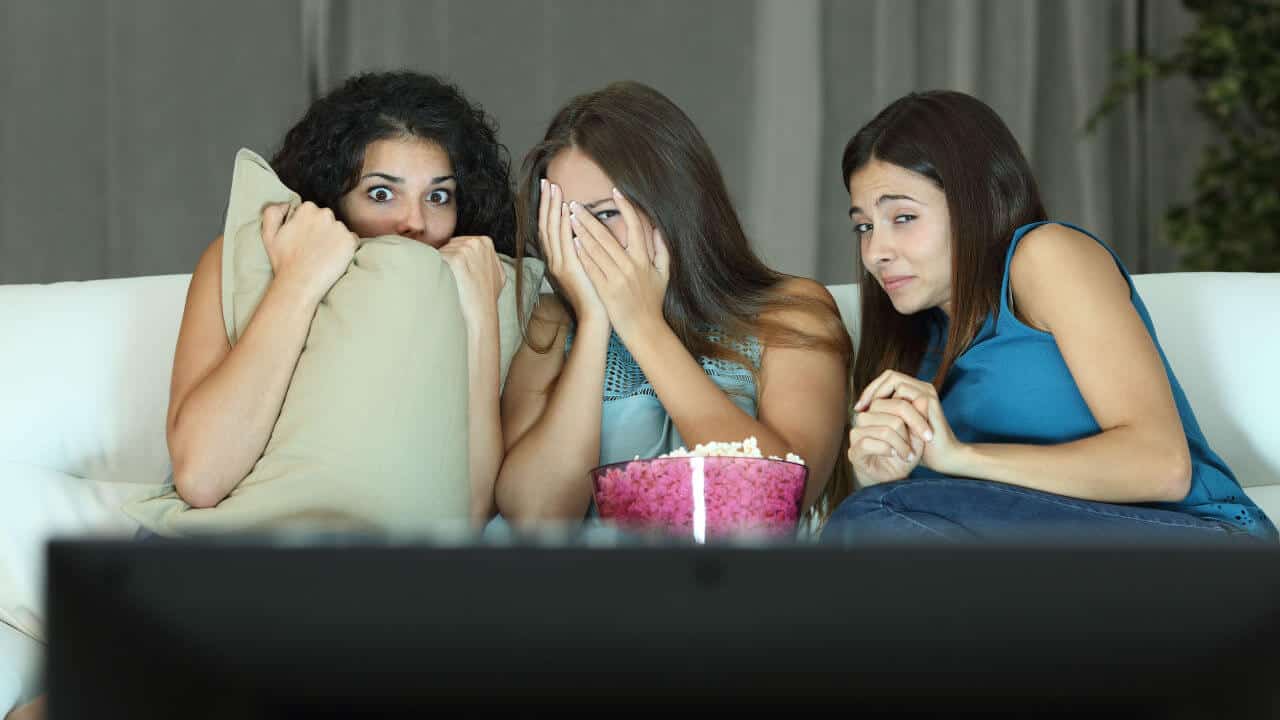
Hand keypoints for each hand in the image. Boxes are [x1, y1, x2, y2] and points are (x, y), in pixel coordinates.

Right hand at [260, 201, 357, 303]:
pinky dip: (346, 248)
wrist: (299, 283)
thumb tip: (287, 204)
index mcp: (307, 209)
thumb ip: (272, 212)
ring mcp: (340, 228)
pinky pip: (352, 241)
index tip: (305, 238)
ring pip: (340, 230)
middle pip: (327, 219)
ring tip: (323, 255)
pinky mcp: (350, 242)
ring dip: (334, 239)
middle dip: (322, 230)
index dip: (308, 226)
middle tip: (314, 248)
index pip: (312, 211)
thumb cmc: (284, 261)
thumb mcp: (268, 233)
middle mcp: (325, 215)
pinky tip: (334, 258)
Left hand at [440, 234, 505, 327]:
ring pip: (440, 251)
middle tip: (454, 278)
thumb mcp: (494, 273)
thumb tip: (473, 256)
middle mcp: (477, 243)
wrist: (481, 314)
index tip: (456, 270)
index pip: (459, 242)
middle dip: (446, 259)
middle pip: (448, 244)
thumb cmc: (485, 298)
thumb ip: (484, 259)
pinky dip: (436, 270)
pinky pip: (435, 258)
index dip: (453, 256)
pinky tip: (446, 281)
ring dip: (440, 266)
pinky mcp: (456, 260)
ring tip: (452, 281)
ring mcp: (466, 250)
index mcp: (486, 242)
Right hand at [538, 180, 605, 323]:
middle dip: (546, 202)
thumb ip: (583, 250)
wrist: (596, 317)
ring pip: (552, 230)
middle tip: (546, 181)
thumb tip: (585, 234)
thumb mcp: (586, 268)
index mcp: (558, 259)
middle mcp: (555, 260)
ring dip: (552, 208)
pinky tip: (567, 210)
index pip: (549, 228)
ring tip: (553, 188)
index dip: (548, 208)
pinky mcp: (569, 269)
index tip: (550, 189)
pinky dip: (564, 225)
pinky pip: (564, 242)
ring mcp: (560, 264)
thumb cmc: (596, 294)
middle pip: (545, 225)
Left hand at [568, 187, 669, 340]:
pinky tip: (572, 242)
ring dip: (581, 232)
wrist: (644, 329)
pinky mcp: (605, 290)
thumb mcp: (664, 274)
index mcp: (643, 259)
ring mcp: (616, 278)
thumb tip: (658, 229)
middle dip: (589, 218)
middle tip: (576, 204)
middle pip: (607, 236)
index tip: (615, 192)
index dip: (625, 207)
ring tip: (570, 218)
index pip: (635, 226)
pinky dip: (581, 254)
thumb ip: (662, 250)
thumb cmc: (653, 302)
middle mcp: (629, 266)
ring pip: (595, 249)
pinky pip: (591, 267)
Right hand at [848, 396, 929, 486]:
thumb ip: (920, 417)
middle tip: (916, 449)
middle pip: (894, 416)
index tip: (929, 434)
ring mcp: (857, 433)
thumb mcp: (917, 436)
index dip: (917, 418)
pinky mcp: (854, 450)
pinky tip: (894, 455)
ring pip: (884, 430)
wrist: (893, 478)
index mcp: (878, 409)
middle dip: (910, 434)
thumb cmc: (904, 454)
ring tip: (908, 455)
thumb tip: (922, 398)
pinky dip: (887, 450)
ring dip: (901, 445)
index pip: (899, 402)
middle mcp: (865, 417)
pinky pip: (869, 443)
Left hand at [854, 369, 964, 475]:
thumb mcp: (898, 428)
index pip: (888, 379)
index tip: (859, 408)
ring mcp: (926, 391)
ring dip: (879, 394)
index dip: (871, 390)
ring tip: (869, 411)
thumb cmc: (919, 446)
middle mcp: (921, 388)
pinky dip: (889, 402)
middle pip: (890, 375)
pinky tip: (881, 416)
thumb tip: (861, 409)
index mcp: (915, 392)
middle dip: (872, 389)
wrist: (942, 457)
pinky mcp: (928, 399)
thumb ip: (886, 415)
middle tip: (860, 408)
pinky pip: (902, 391)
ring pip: (894, 380)